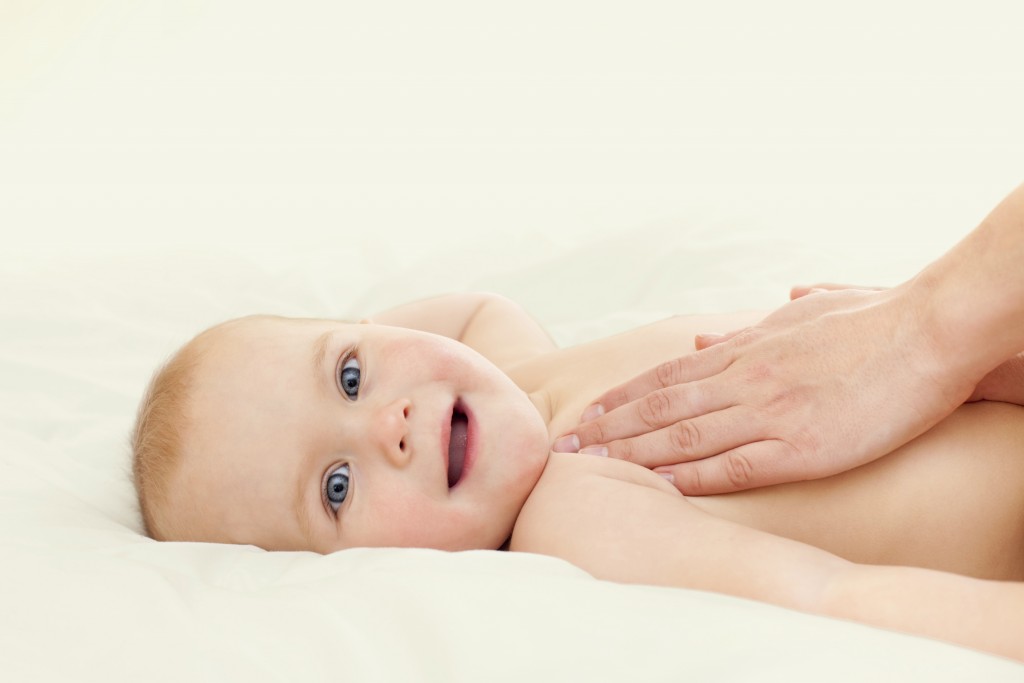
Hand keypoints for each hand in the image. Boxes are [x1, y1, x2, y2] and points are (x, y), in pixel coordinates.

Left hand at [556, 283, 977, 494]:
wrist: (930, 330)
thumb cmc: (874, 319)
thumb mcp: (803, 312)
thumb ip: (751, 328)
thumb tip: (703, 340)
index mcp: (746, 349)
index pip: (666, 377)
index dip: (621, 398)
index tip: (587, 415)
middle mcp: (745, 378)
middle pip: (660, 407)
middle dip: (607, 428)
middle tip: (564, 447)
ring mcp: (769, 411)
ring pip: (683, 436)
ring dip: (632, 454)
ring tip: (591, 466)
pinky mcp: (800, 445)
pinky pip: (732, 466)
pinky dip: (689, 477)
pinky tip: (657, 486)